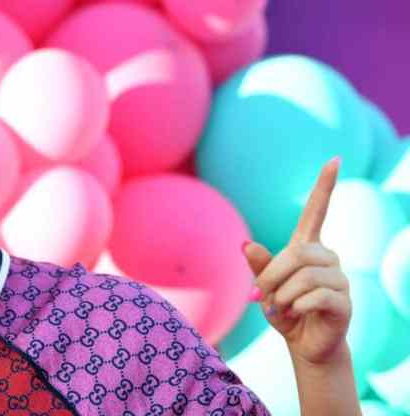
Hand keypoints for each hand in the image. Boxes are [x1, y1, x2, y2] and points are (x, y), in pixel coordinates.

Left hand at [242, 157, 352, 364]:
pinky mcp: (344, 301)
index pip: (317, 211)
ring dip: (282, 295)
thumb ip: (258, 266)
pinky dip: (295, 306)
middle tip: (261, 295)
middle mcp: (328, 258)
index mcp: (307, 248)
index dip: (324, 186)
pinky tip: (295, 313)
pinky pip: (315, 296)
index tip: (335, 159)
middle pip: (297, 253)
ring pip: (304, 276)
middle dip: (271, 276)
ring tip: (280, 307)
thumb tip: (245, 244)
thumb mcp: (264, 287)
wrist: (304, 344)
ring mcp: (340, 279)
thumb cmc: (283, 310)